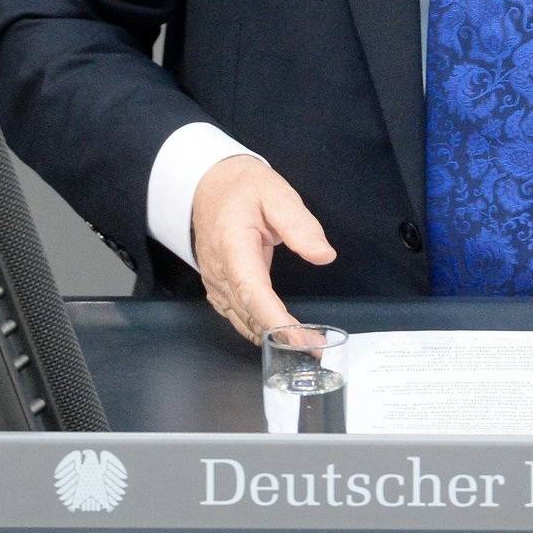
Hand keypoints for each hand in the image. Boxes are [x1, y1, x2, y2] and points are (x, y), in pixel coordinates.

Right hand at [190, 155, 336, 344]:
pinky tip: (280, 336)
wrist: (208, 185)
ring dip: (273, 337)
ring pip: (242, 319)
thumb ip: (299, 224)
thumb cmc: (243, 187)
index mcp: (232, 245)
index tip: (298, 337)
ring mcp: (215, 282)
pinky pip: (236, 316)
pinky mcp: (218, 287)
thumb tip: (324, 255)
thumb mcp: (276, 193)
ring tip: (308, 345)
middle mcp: (219, 270)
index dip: (274, 318)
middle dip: (283, 335)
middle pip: (249, 312)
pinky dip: (258, 329)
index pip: (251, 290)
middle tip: (318, 347)